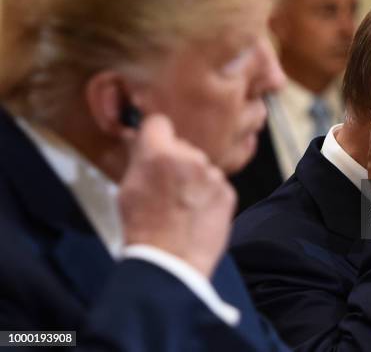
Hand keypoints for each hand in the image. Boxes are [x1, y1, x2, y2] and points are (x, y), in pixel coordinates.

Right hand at [119, 114, 235, 277]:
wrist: (171, 263)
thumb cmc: (143, 229)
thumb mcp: (127, 189)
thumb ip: (138, 159)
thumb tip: (139, 141)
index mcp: (159, 153)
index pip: (159, 122)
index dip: (155, 135)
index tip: (155, 146)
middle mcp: (190, 157)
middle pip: (184, 147)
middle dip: (176, 161)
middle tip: (167, 187)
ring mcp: (213, 175)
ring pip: (202, 167)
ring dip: (195, 180)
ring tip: (183, 207)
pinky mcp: (228, 192)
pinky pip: (217, 186)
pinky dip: (209, 197)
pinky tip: (197, 215)